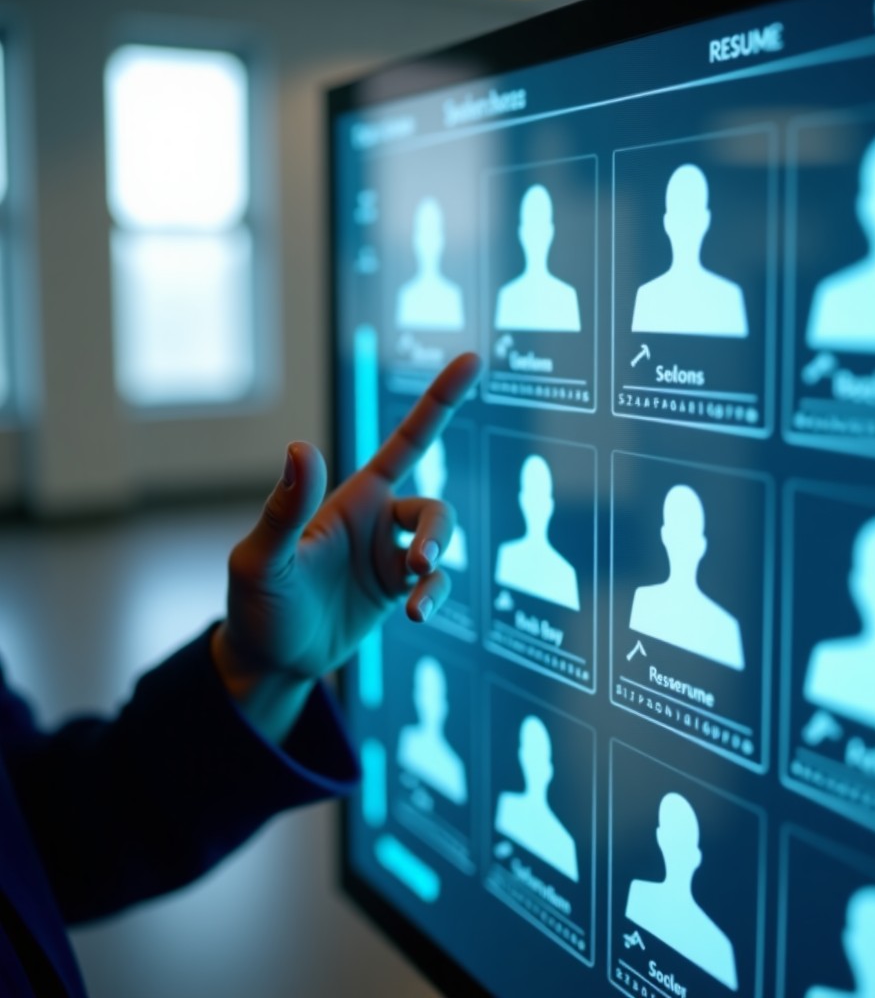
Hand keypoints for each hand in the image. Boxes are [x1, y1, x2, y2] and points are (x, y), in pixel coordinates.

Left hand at [212, 352, 480, 742]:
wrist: (271, 658)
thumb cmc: (257, 603)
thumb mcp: (262, 559)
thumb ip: (285, 509)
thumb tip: (301, 448)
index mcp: (350, 497)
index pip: (406, 441)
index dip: (440, 400)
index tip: (471, 360)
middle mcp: (376, 519)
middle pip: (434, 507)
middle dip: (436, 531)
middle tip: (417, 562)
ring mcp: (389, 556)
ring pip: (440, 542)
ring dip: (435, 561)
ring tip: (413, 589)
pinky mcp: (397, 590)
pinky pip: (435, 585)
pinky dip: (433, 597)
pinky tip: (415, 613)